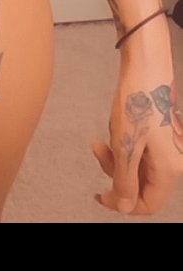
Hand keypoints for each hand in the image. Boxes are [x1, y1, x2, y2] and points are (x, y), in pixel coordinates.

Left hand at [92, 51, 182, 215]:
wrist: (145, 63)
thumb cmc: (138, 99)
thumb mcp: (125, 147)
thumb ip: (125, 181)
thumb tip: (124, 206)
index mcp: (169, 168)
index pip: (148, 203)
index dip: (122, 203)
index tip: (100, 194)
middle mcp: (173, 160)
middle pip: (141, 184)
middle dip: (115, 171)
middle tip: (98, 150)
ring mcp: (167, 146)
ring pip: (137, 166)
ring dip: (116, 155)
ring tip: (102, 135)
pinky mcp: (159, 133)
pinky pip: (138, 149)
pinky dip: (123, 142)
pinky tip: (116, 123)